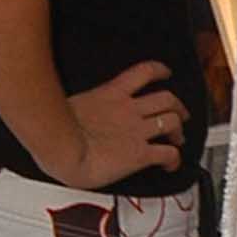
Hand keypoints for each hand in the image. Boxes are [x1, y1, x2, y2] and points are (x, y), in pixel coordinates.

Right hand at [59, 61, 186, 184]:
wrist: (61, 148)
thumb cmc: (56, 129)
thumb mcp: (69, 103)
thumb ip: (84, 104)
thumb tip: (76, 109)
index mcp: (111, 94)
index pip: (143, 73)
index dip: (160, 71)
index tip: (165, 74)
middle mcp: (129, 110)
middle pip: (167, 98)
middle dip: (178, 106)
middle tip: (180, 114)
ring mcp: (137, 131)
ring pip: (173, 122)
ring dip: (179, 130)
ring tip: (178, 139)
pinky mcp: (140, 154)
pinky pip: (169, 154)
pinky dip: (175, 159)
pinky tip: (171, 165)